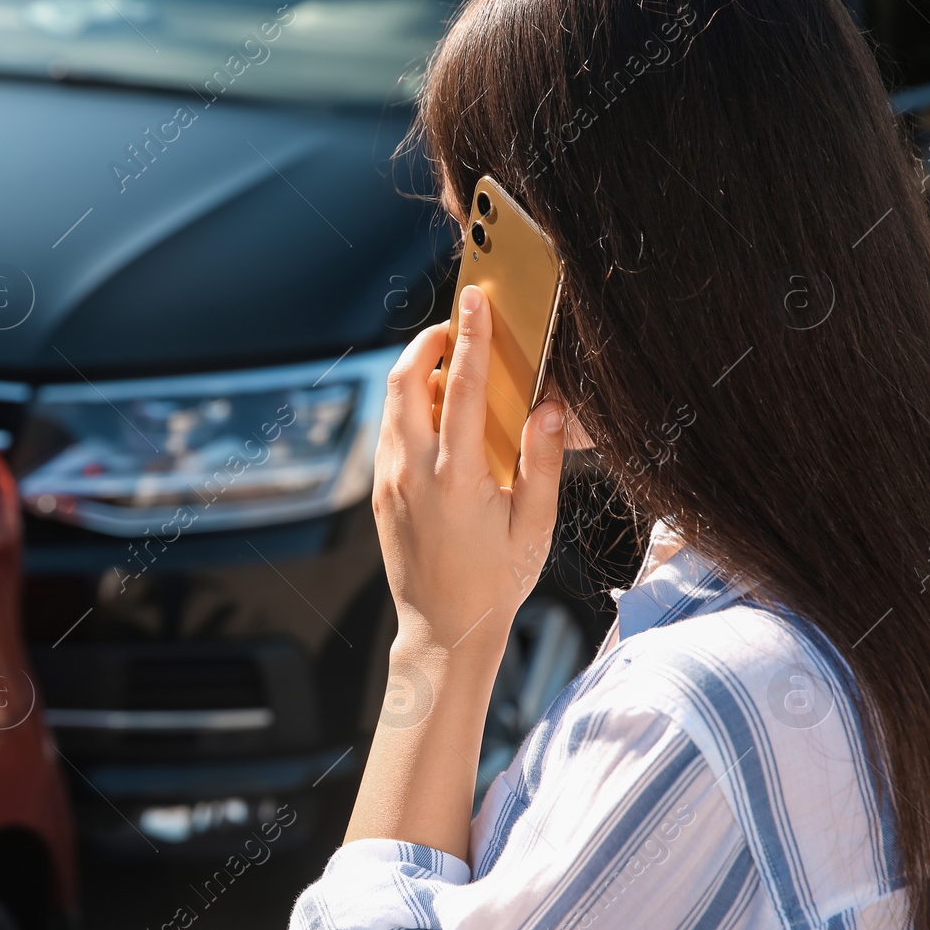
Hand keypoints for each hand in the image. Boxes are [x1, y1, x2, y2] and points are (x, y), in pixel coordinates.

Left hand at [345, 285, 566, 855]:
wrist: (442, 631)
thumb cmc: (496, 582)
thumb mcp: (534, 526)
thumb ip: (542, 462)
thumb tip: (550, 407)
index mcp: (455, 478)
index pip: (459, 389)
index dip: (469, 338)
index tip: (474, 299)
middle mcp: (412, 473)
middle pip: (404, 382)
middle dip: (428, 343)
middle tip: (458, 327)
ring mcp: (389, 482)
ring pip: (391, 404)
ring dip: (415, 373)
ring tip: (450, 363)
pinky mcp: (380, 492)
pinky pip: (388, 431)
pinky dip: (407, 406)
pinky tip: (435, 411)